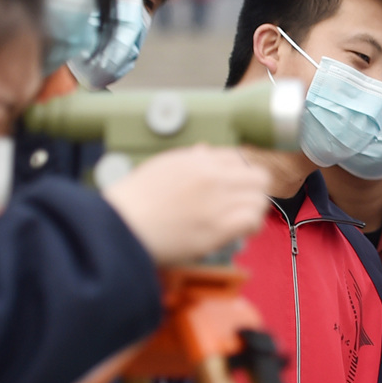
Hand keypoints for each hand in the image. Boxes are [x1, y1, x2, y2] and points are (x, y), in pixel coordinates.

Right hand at [105, 145, 269, 265]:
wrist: (121, 224)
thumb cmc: (134, 200)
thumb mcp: (161, 166)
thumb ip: (188, 159)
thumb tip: (204, 151)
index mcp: (198, 160)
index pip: (240, 157)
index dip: (240, 173)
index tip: (236, 185)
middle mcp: (212, 177)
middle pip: (259, 176)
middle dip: (254, 190)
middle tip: (242, 203)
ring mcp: (217, 202)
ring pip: (260, 199)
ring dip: (254, 210)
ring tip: (241, 219)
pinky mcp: (218, 227)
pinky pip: (252, 220)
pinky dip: (251, 226)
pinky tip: (240, 231)